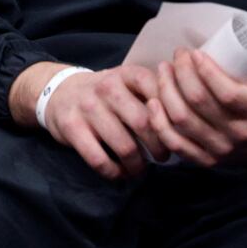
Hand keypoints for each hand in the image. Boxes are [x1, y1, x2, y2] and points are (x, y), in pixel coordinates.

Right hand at [34, 64, 167, 180]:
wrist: (59, 91)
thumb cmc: (105, 94)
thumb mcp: (128, 84)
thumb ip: (155, 96)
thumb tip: (188, 126)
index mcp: (127, 74)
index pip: (160, 94)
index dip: (173, 119)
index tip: (177, 134)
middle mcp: (107, 87)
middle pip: (144, 123)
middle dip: (158, 147)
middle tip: (162, 157)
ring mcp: (87, 106)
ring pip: (124, 146)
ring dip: (137, 166)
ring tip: (140, 169)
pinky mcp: (71, 127)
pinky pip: (99, 159)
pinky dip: (114, 173)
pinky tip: (119, 173)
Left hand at [146, 48, 246, 167]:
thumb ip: (234, 67)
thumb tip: (199, 39)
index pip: (227, 92)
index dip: (206, 70)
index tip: (194, 53)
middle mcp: (240, 133)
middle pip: (198, 101)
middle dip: (181, 72)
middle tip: (176, 56)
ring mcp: (221, 149)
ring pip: (182, 119)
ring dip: (166, 90)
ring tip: (163, 70)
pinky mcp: (205, 160)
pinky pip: (174, 143)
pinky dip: (159, 122)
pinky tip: (152, 101)